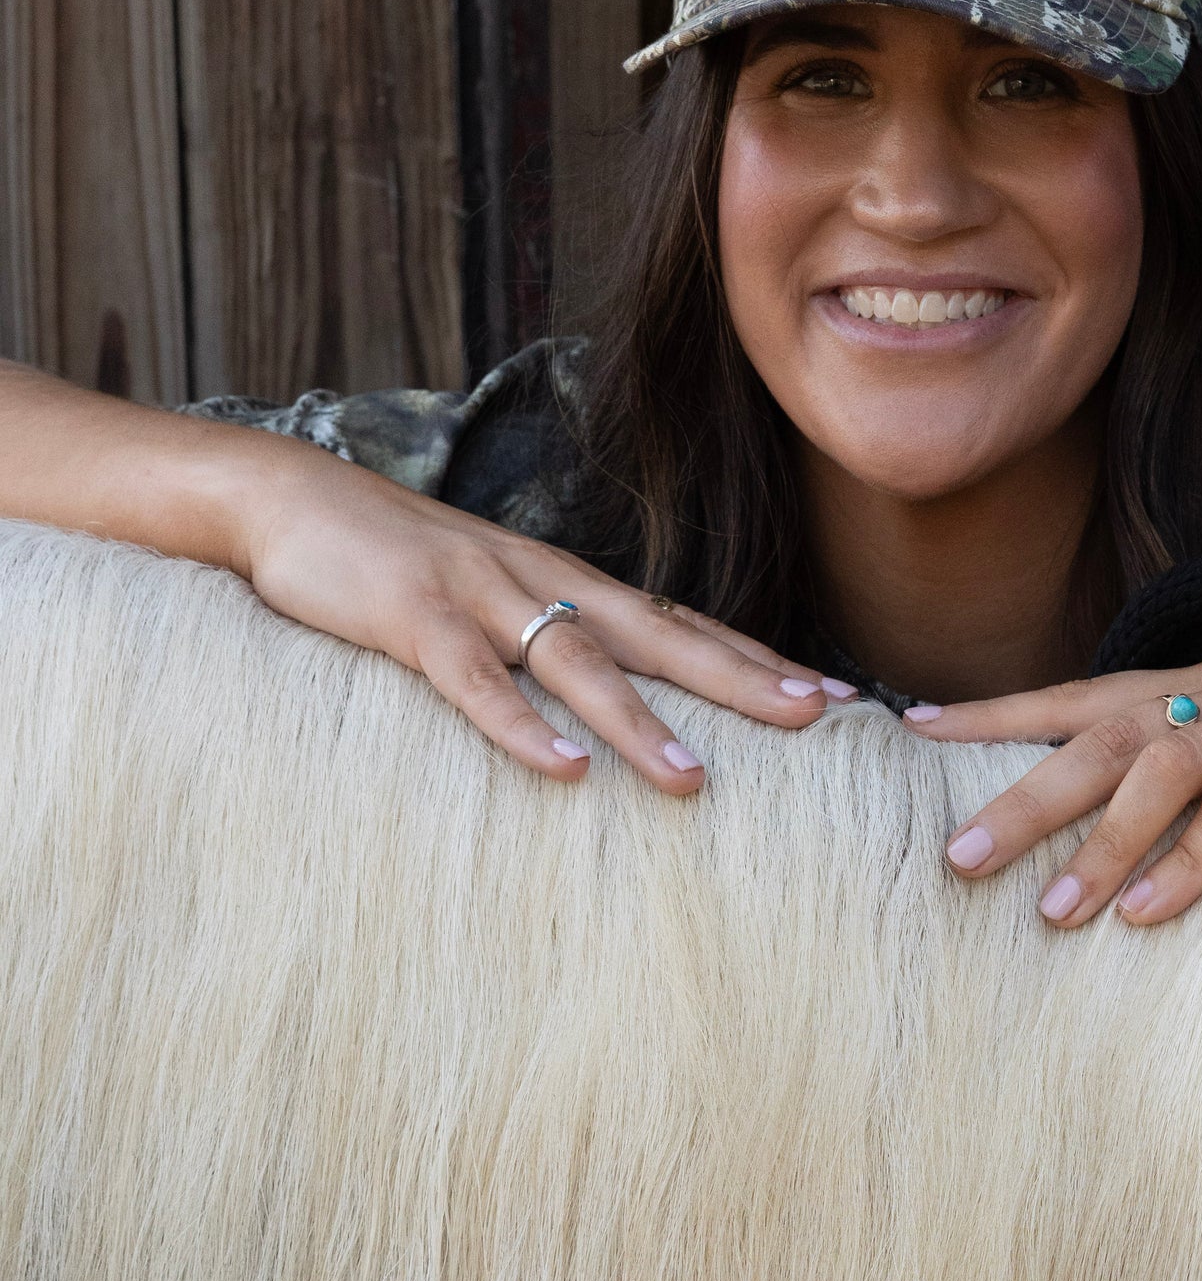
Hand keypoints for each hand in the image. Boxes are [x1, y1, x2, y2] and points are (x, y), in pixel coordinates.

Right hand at [235, 440, 849, 791]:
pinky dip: (519, 729)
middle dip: (743, 679)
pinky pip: (474, 682)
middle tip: (820, 717)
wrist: (288, 499)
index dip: (755, 657)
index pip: (679, 622)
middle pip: (660, 634)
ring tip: (698, 781)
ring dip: (640, 723)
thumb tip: (608, 702)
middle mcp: (538, 582)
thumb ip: (544, 635)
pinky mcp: (412, 620)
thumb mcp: (486, 594)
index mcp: (562, 582)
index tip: (835, 694)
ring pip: (576, 662)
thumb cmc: (391, 560)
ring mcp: (477, 597)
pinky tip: (563, 773)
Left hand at [906, 659, 1201, 925]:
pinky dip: (1191, 863)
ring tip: (1050, 911)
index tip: (910, 731)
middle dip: (1023, 791)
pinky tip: (1148, 914)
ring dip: (1103, 841)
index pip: (1076, 695)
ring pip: (1168, 766)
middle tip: (956, 856)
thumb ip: (1162, 798)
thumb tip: (1056, 853)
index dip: (994, 713)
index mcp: (1193, 687)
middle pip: (1104, 730)